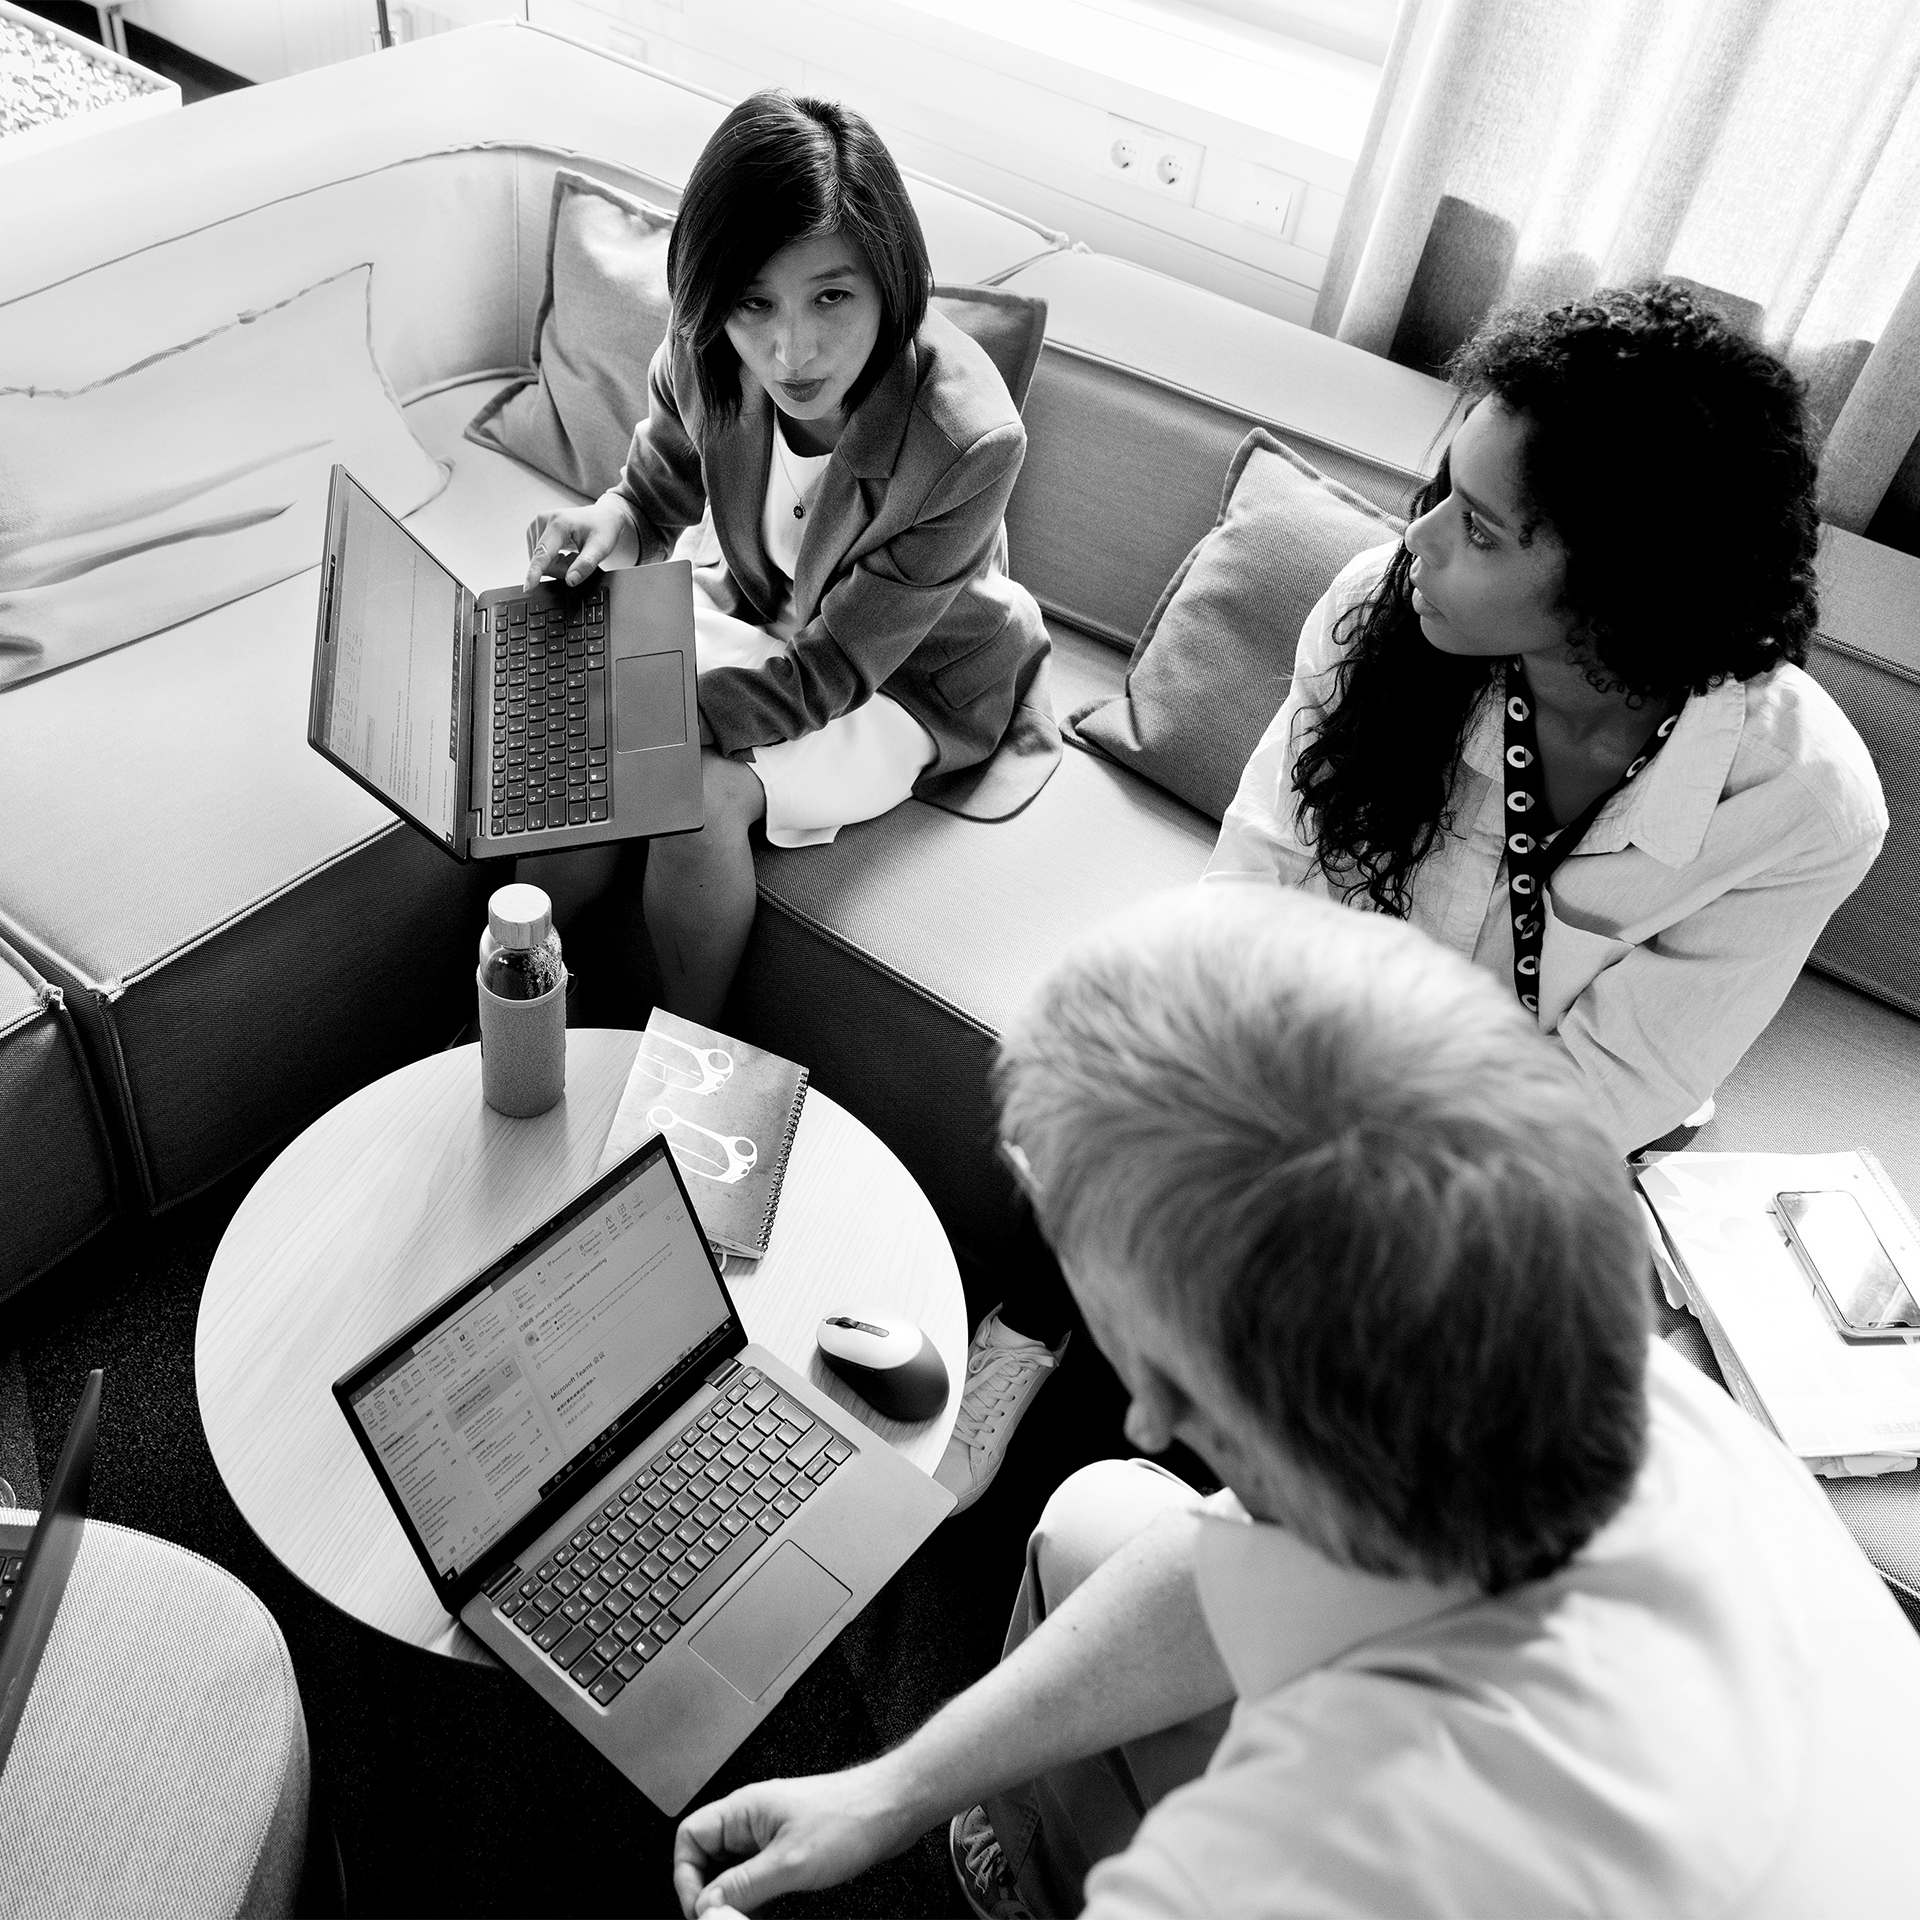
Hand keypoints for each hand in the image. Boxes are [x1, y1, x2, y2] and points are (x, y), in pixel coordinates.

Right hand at [524, 500, 634, 590]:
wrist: (601, 517)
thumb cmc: (602, 528)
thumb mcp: (601, 549)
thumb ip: (585, 565)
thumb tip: (571, 580)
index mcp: (558, 523)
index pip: (543, 553)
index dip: (535, 572)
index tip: (528, 587)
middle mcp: (543, 520)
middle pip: (542, 562)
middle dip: (560, 569)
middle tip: (578, 559)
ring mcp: (536, 525)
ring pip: (540, 562)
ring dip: (558, 565)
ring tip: (573, 553)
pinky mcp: (535, 530)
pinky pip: (540, 558)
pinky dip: (554, 560)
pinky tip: (565, 551)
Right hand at [673, 1764, 922, 1916]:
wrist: (892, 1808)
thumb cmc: (850, 1817)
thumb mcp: (790, 1862)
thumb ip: (743, 1886)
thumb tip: (706, 1905)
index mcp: (744, 1809)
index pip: (690, 1838)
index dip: (686, 1878)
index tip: (702, 1911)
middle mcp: (752, 1819)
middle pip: (708, 1859)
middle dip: (712, 1894)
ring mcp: (770, 1834)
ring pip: (733, 1873)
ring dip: (736, 1900)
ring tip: (748, 1919)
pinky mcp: (788, 1849)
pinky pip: (757, 1877)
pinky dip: (756, 1899)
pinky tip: (767, 1912)